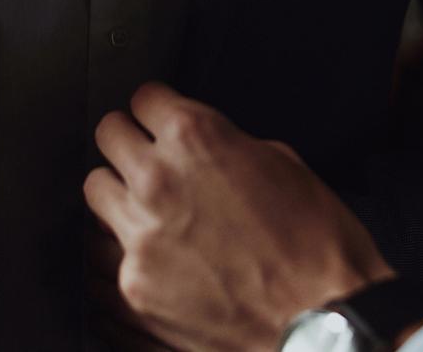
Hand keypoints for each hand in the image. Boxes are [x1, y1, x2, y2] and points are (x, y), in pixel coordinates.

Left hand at [83, 83, 394, 351]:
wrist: (327, 323)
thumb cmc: (318, 249)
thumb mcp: (283, 164)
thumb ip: (228, 144)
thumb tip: (206, 144)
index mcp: (196, 139)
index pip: (143, 99)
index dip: (156, 109)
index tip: (158, 119)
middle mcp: (158, 181)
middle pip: (108, 136)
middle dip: (129, 142)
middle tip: (146, 157)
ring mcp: (139, 238)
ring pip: (95, 191)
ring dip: (118, 195)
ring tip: (146, 210)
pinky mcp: (134, 288)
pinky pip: (101, 255)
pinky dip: (118, 253)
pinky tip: (146, 257)